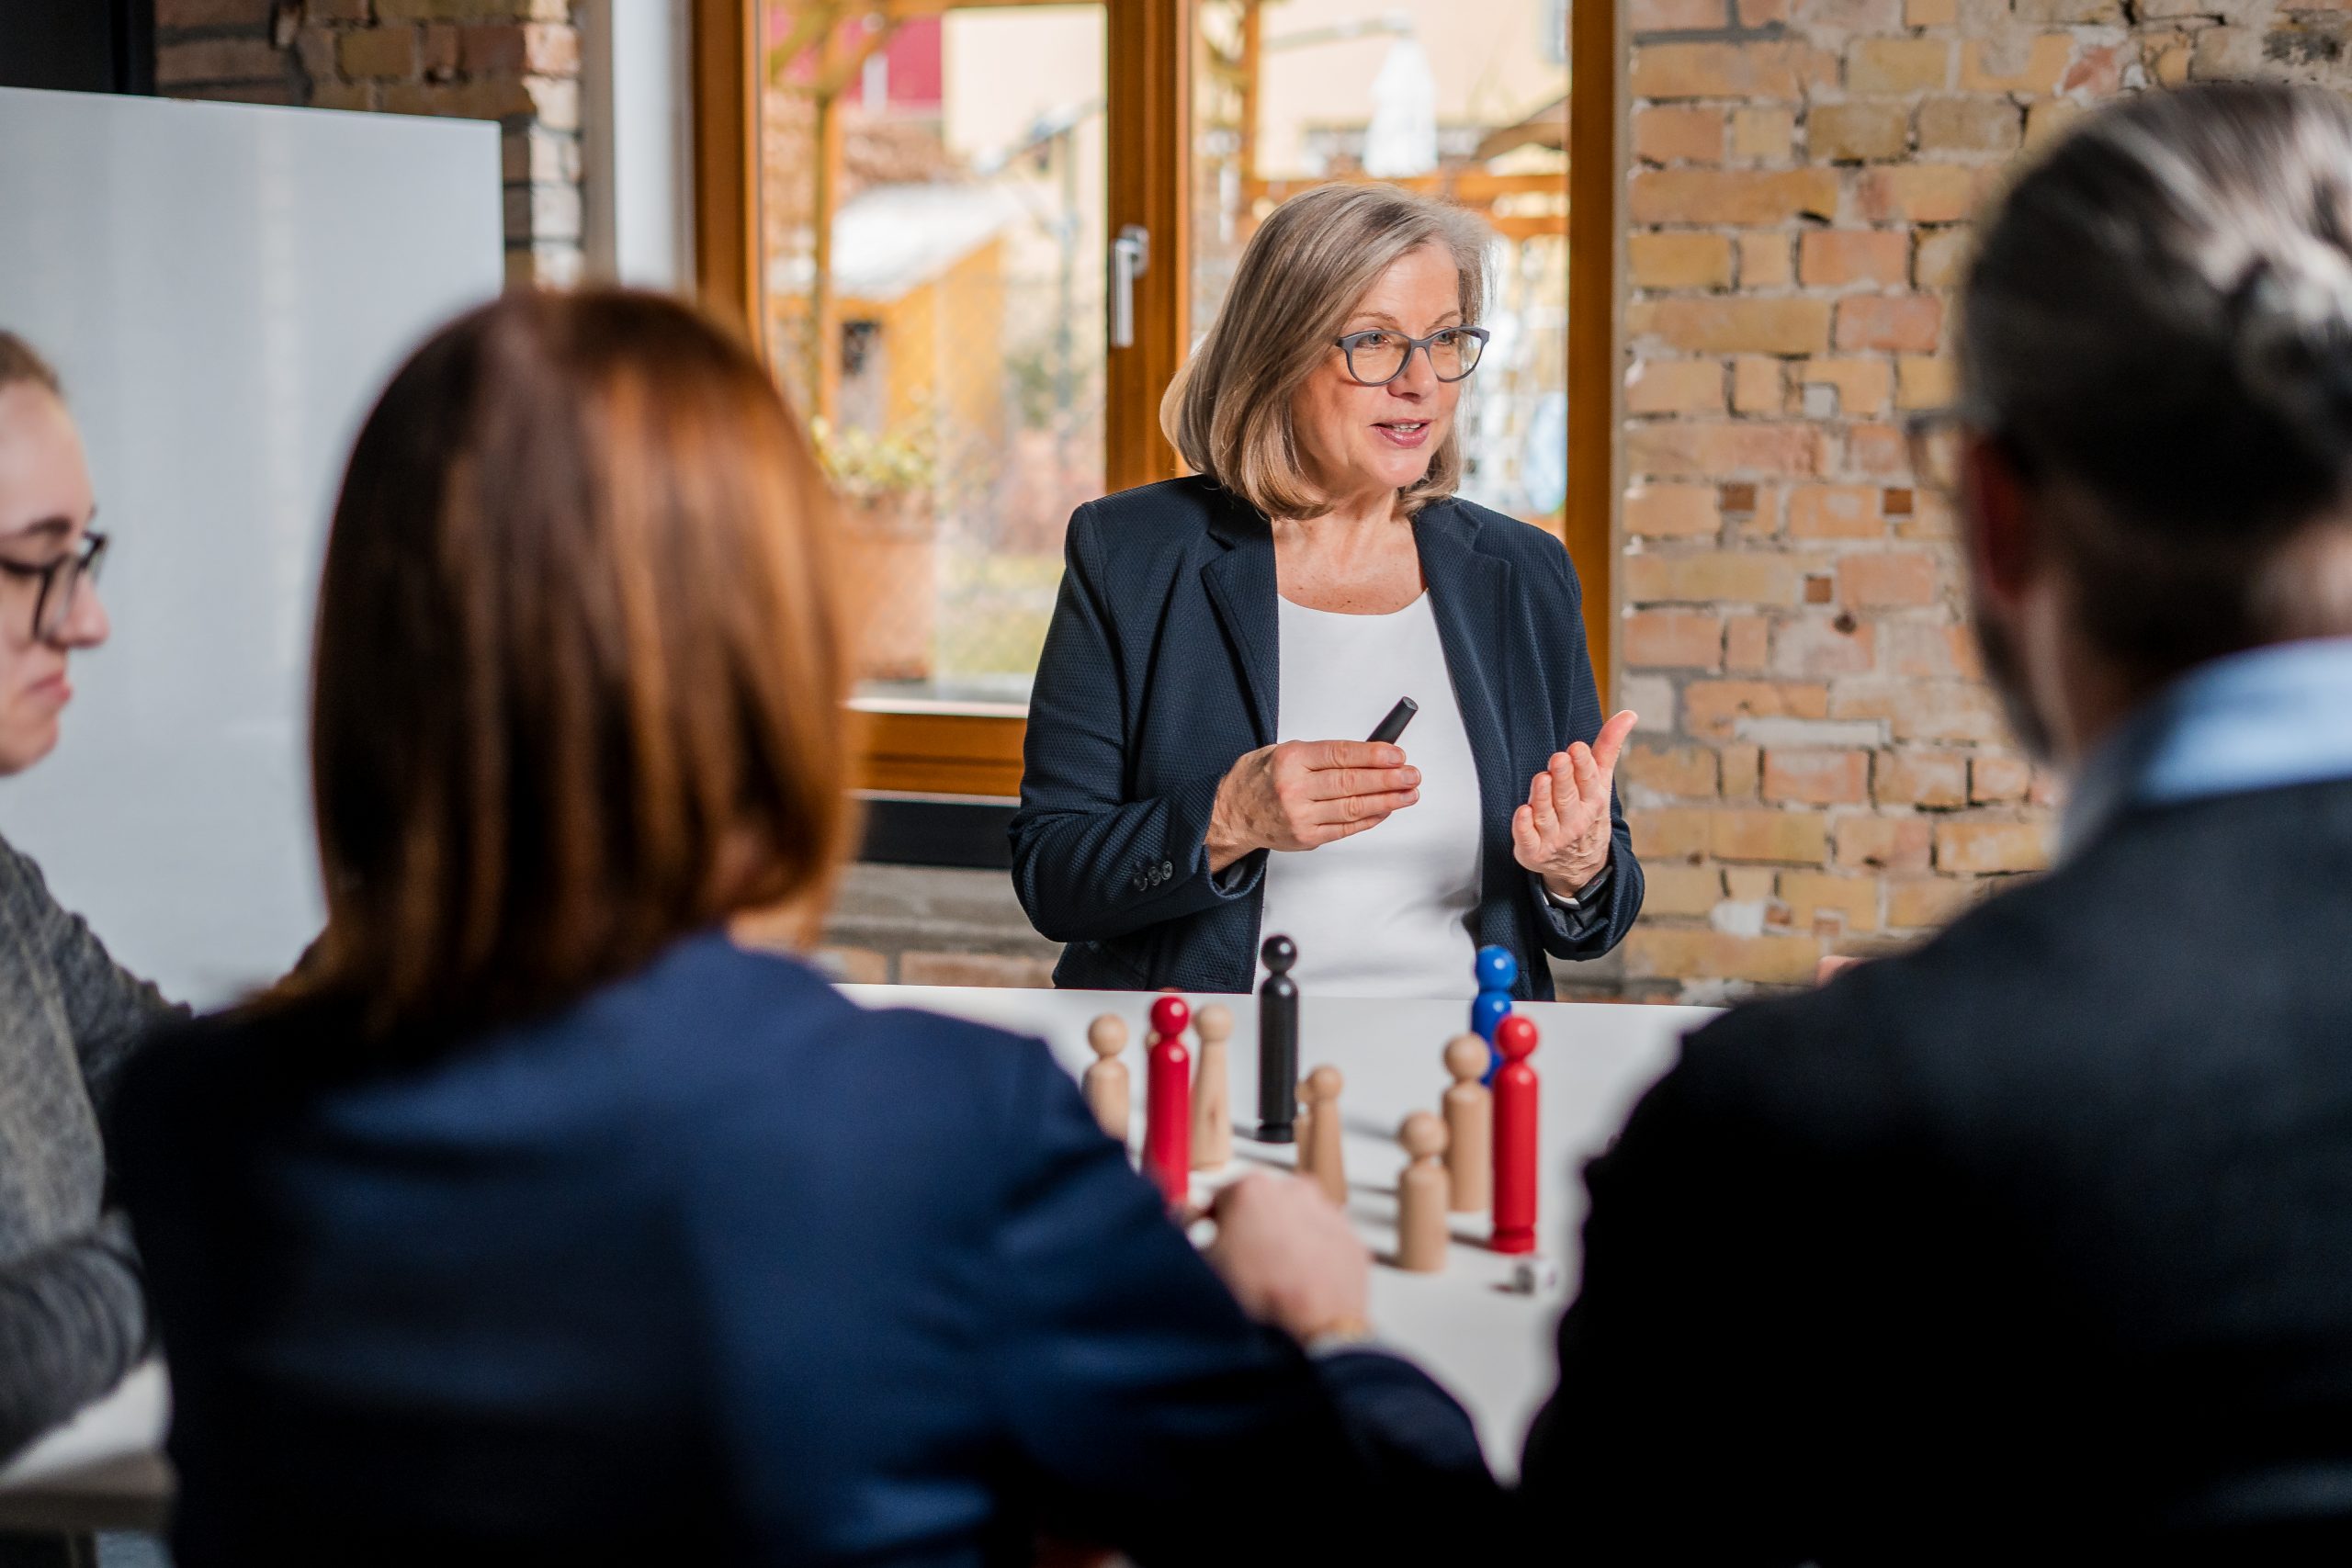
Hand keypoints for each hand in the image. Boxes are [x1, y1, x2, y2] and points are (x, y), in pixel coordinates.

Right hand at [1203, 1172, 1369, 1342]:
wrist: (1318, 1326)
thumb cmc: (1265, 1297)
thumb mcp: (1208, 1262)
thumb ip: (1191, 1229)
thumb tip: (1185, 1217)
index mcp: (1252, 1187)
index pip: (1219, 1197)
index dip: (1208, 1220)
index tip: (1206, 1233)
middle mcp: (1293, 1189)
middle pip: (1260, 1203)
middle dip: (1248, 1226)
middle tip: (1240, 1259)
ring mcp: (1326, 1211)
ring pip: (1294, 1219)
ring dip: (1281, 1237)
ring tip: (1272, 1274)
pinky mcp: (1349, 1237)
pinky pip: (1323, 1239)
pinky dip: (1311, 1252)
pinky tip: (1299, 1279)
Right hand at [1204, 740, 1419, 873]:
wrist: (1230, 815)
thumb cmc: (1257, 780)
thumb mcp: (1282, 752)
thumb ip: (1322, 753)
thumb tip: (1368, 753)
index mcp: (1290, 760)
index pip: (1341, 754)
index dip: (1374, 754)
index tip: (1397, 754)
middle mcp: (1295, 788)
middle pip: (1352, 782)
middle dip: (1388, 779)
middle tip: (1411, 775)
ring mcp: (1301, 816)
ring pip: (1353, 807)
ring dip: (1387, 801)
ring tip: (1408, 793)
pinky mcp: (1306, 837)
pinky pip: (1346, 828)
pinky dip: (1369, 819)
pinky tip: (1385, 810)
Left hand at [1512, 710, 1636, 899]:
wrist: (1581, 865)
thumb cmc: (1587, 812)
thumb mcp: (1601, 782)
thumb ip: (1608, 747)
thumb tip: (1629, 713)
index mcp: (1592, 801)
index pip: (1588, 781)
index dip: (1583, 765)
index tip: (1577, 748)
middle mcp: (1574, 820)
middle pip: (1567, 797)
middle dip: (1563, 778)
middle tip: (1559, 758)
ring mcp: (1554, 837)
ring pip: (1546, 815)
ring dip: (1543, 797)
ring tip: (1542, 778)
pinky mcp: (1533, 850)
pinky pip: (1527, 839)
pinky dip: (1524, 827)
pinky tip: (1522, 812)